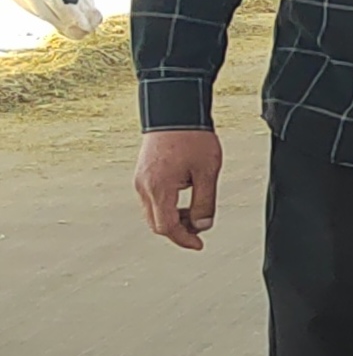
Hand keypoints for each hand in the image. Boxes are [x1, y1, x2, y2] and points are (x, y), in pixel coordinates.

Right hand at [134, 129, 222, 250]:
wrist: (175, 110)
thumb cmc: (193, 137)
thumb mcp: (208, 171)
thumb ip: (205, 202)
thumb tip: (203, 226)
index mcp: (159, 188)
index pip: (166, 227)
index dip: (183, 239)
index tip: (198, 245)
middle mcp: (144, 187)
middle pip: (157, 224)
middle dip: (178, 231)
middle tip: (199, 230)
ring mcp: (140, 180)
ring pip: (153, 212)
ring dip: (173, 219)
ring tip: (195, 213)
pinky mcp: (142, 174)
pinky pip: (152, 200)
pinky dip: (167, 206)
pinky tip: (184, 201)